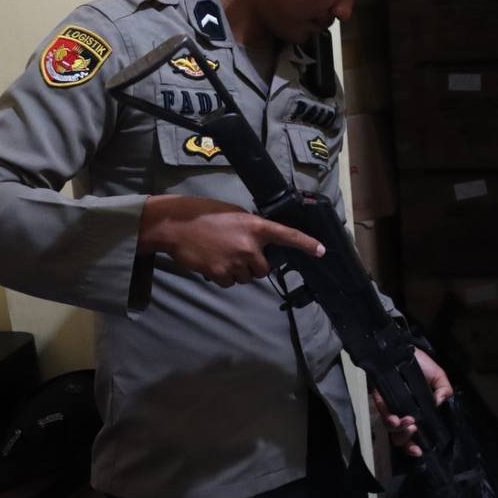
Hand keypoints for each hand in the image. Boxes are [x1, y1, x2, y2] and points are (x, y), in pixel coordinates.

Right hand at [138, 195, 324, 286]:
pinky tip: (212, 263)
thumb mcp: (235, 214)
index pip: (287, 235)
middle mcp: (249, 246)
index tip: (321, 251)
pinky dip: (223, 277)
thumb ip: (251, 228)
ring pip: (246, 278)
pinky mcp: (219, 273)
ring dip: (238, 271)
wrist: (176, 225)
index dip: (306, 243)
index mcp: (256, 226)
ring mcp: (235, 261)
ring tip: (222, 255)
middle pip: (263, 269)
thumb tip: (259, 243)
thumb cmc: (205, 214)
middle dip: (254, 265)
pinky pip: (229, 283)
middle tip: (239, 253)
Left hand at [373, 348, 453, 457]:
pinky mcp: (380, 400)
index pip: (414, 436)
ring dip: (400, 430)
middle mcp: (402, 413)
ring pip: (391, 429)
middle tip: (414, 430)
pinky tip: (396, 418)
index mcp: (417, 411)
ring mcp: (390, 408)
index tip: (419, 451)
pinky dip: (389, 419)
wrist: (401, 348)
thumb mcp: (438, 376)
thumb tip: (440, 402)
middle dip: (406, 441)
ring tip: (409, 422)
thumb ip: (444, 389)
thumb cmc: (418, 363)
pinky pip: (382, 414)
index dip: (413, 447)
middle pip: (399, 439)